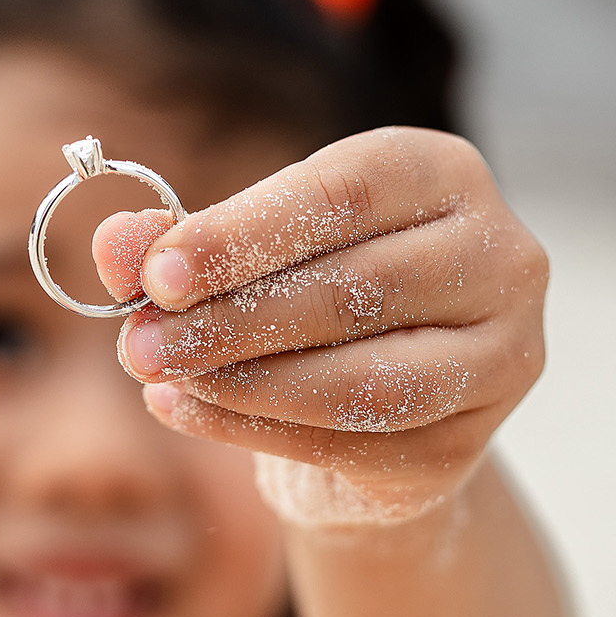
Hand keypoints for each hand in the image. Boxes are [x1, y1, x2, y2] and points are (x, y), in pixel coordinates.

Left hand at [93, 127, 547, 525]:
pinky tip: (185, 410)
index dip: (245, 234)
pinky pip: (353, 442)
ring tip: (159, 375)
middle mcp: (500, 257)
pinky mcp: (470, 442)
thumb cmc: (313, 294)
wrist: (381, 402)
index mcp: (445, 173)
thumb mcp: (249, 250)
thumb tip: (114, 245)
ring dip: (244, 382)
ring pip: (363, 379)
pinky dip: (254, 429)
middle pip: (356, 290)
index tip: (156, 274)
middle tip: (138, 341)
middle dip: (231, 319)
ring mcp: (500, 355)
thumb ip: (183, 241)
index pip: (346, 194)